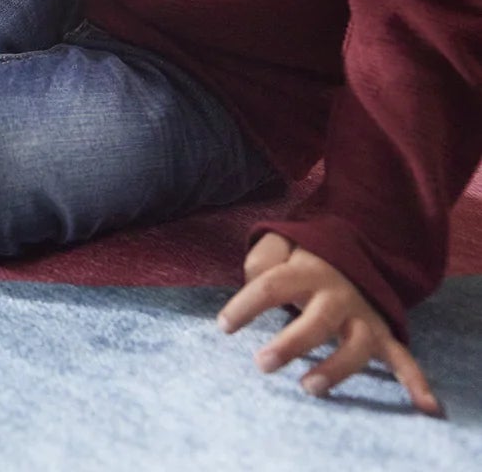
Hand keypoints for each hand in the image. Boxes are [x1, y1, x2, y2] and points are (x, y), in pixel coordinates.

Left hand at [218, 233, 440, 414]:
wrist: (350, 250)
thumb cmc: (302, 257)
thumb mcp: (279, 243)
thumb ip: (261, 257)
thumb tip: (253, 280)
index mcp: (308, 269)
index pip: (271, 285)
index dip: (245, 306)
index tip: (224, 327)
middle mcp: (338, 294)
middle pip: (318, 320)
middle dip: (292, 344)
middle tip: (262, 363)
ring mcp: (363, 315)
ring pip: (358, 345)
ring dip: (337, 368)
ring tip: (309, 386)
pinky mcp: (381, 334)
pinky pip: (403, 358)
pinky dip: (416, 382)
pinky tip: (426, 405)